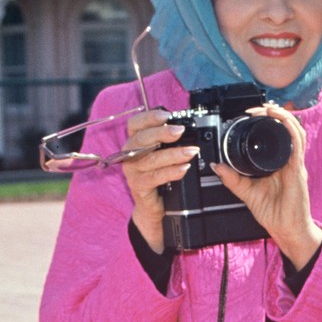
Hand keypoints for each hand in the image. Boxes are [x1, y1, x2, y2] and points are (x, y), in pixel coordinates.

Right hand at [121, 109, 199, 252]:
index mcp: (134, 143)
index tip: (167, 115)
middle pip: (142, 139)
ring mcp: (132, 172)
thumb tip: (184, 128)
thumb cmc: (159, 178)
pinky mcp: (138, 186)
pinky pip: (155, 177)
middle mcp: (129, 155)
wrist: (153, 207)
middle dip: (162, 133)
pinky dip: (171, 172)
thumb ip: (167, 142)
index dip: (149, 117)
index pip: (135, 124)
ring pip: (152, 159)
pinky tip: (183, 169)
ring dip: (173, 154)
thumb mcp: (161, 156)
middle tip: (180, 131)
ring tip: (191, 152)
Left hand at [211, 102, 321, 267]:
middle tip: (255, 108)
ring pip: (294, 130)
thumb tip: (217, 166)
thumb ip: (232, 180)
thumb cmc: (275, 214)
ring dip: (281, 115)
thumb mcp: (247, 193)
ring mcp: (295, 164)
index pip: (276, 135)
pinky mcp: (297, 170)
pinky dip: (289, 127)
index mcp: (279, 163)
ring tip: (267, 108)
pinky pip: (296, 143)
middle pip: (286, 127)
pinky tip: (279, 118)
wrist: (288, 230)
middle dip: (272, 113)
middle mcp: (289, 160)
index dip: (267, 120)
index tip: (250, 114)